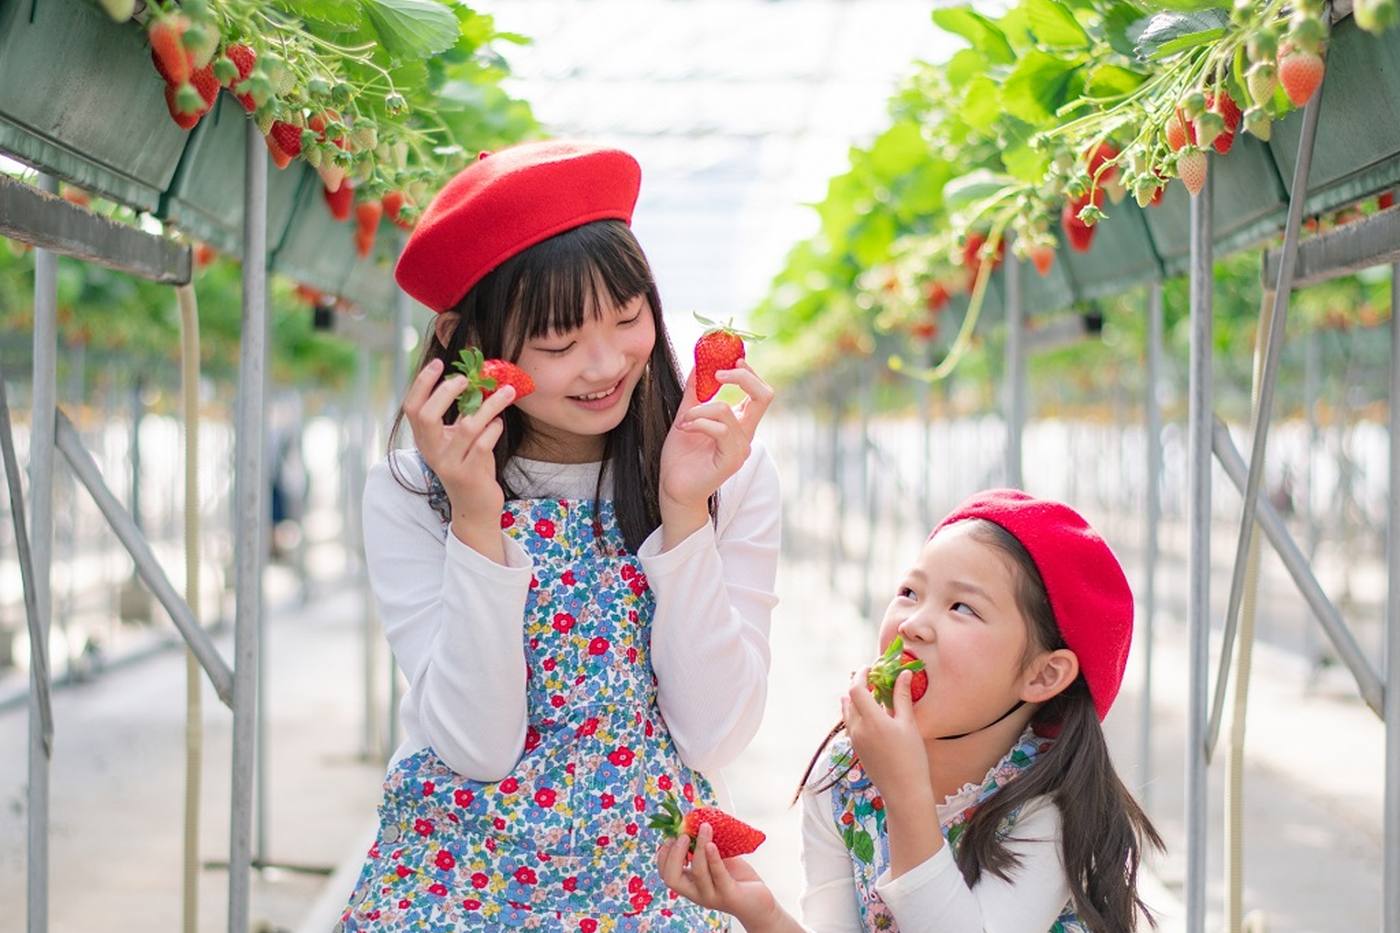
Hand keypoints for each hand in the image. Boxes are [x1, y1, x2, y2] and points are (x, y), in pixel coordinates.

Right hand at [403, 358, 514, 529]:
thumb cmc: (470, 466)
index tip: (438, 364)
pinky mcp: (469, 475)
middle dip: (445, 392)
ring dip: (488, 406)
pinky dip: (494, 429)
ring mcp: (449, 465)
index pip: (412, 407)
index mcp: (425, 439)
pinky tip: (499, 423)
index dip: (422, 384)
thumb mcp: (459, 440)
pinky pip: (483, 445)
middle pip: (426, 416)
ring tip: (505, 392)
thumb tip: (476, 379)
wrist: (475, 508)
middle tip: (465, 378)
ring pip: (466, 427)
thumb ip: (461, 415)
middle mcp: (432, 452)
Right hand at [656, 822, 784, 930]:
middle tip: (683, 836)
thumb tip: (698, 820)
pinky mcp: (729, 895)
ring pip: (698, 873)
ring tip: (705, 827)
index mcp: (690, 885)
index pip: (666, 874)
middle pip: (672, 879)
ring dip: (699, 847)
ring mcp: (712, 896)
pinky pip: (718, 875)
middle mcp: (697, 893)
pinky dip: (713, 858)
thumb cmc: (736, 879)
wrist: (760, 902)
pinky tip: (713, 844)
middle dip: (674, 855)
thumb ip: (706, 848)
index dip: (663, 855)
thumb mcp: (718, 861)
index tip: (672, 836)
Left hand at [658, 360, 773, 527]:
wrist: (673, 488)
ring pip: (727, 410)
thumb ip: (695, 393)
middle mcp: (745, 435)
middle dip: (742, 376)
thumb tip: (698, 364)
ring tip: (683, 419)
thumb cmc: (681, 457)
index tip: (729, 358)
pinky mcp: (730, 461)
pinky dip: (699, 422)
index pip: (760, 392)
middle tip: (718, 372)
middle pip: (764, 395)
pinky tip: (685, 428)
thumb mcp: (687, 416)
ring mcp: (740, 448)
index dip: (748, 371)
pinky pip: (719, 429)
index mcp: (740, 424)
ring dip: (700, 408)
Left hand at [842, 668, 930, 805]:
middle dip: (858, 686)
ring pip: (848, 712)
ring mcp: (855, 740)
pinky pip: (851, 725)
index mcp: (871, 720)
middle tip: (873, 679)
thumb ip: (902, 697)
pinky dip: (857, 714)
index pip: (856, 689)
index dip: (861, 675)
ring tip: (871, 694)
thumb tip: (904, 674)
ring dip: (856, 700)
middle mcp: (857, 729)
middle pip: (849, 699)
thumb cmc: (911, 758)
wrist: (904, 792)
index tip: (870, 668)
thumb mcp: (908, 724)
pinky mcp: (856, 750)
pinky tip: (871, 715)